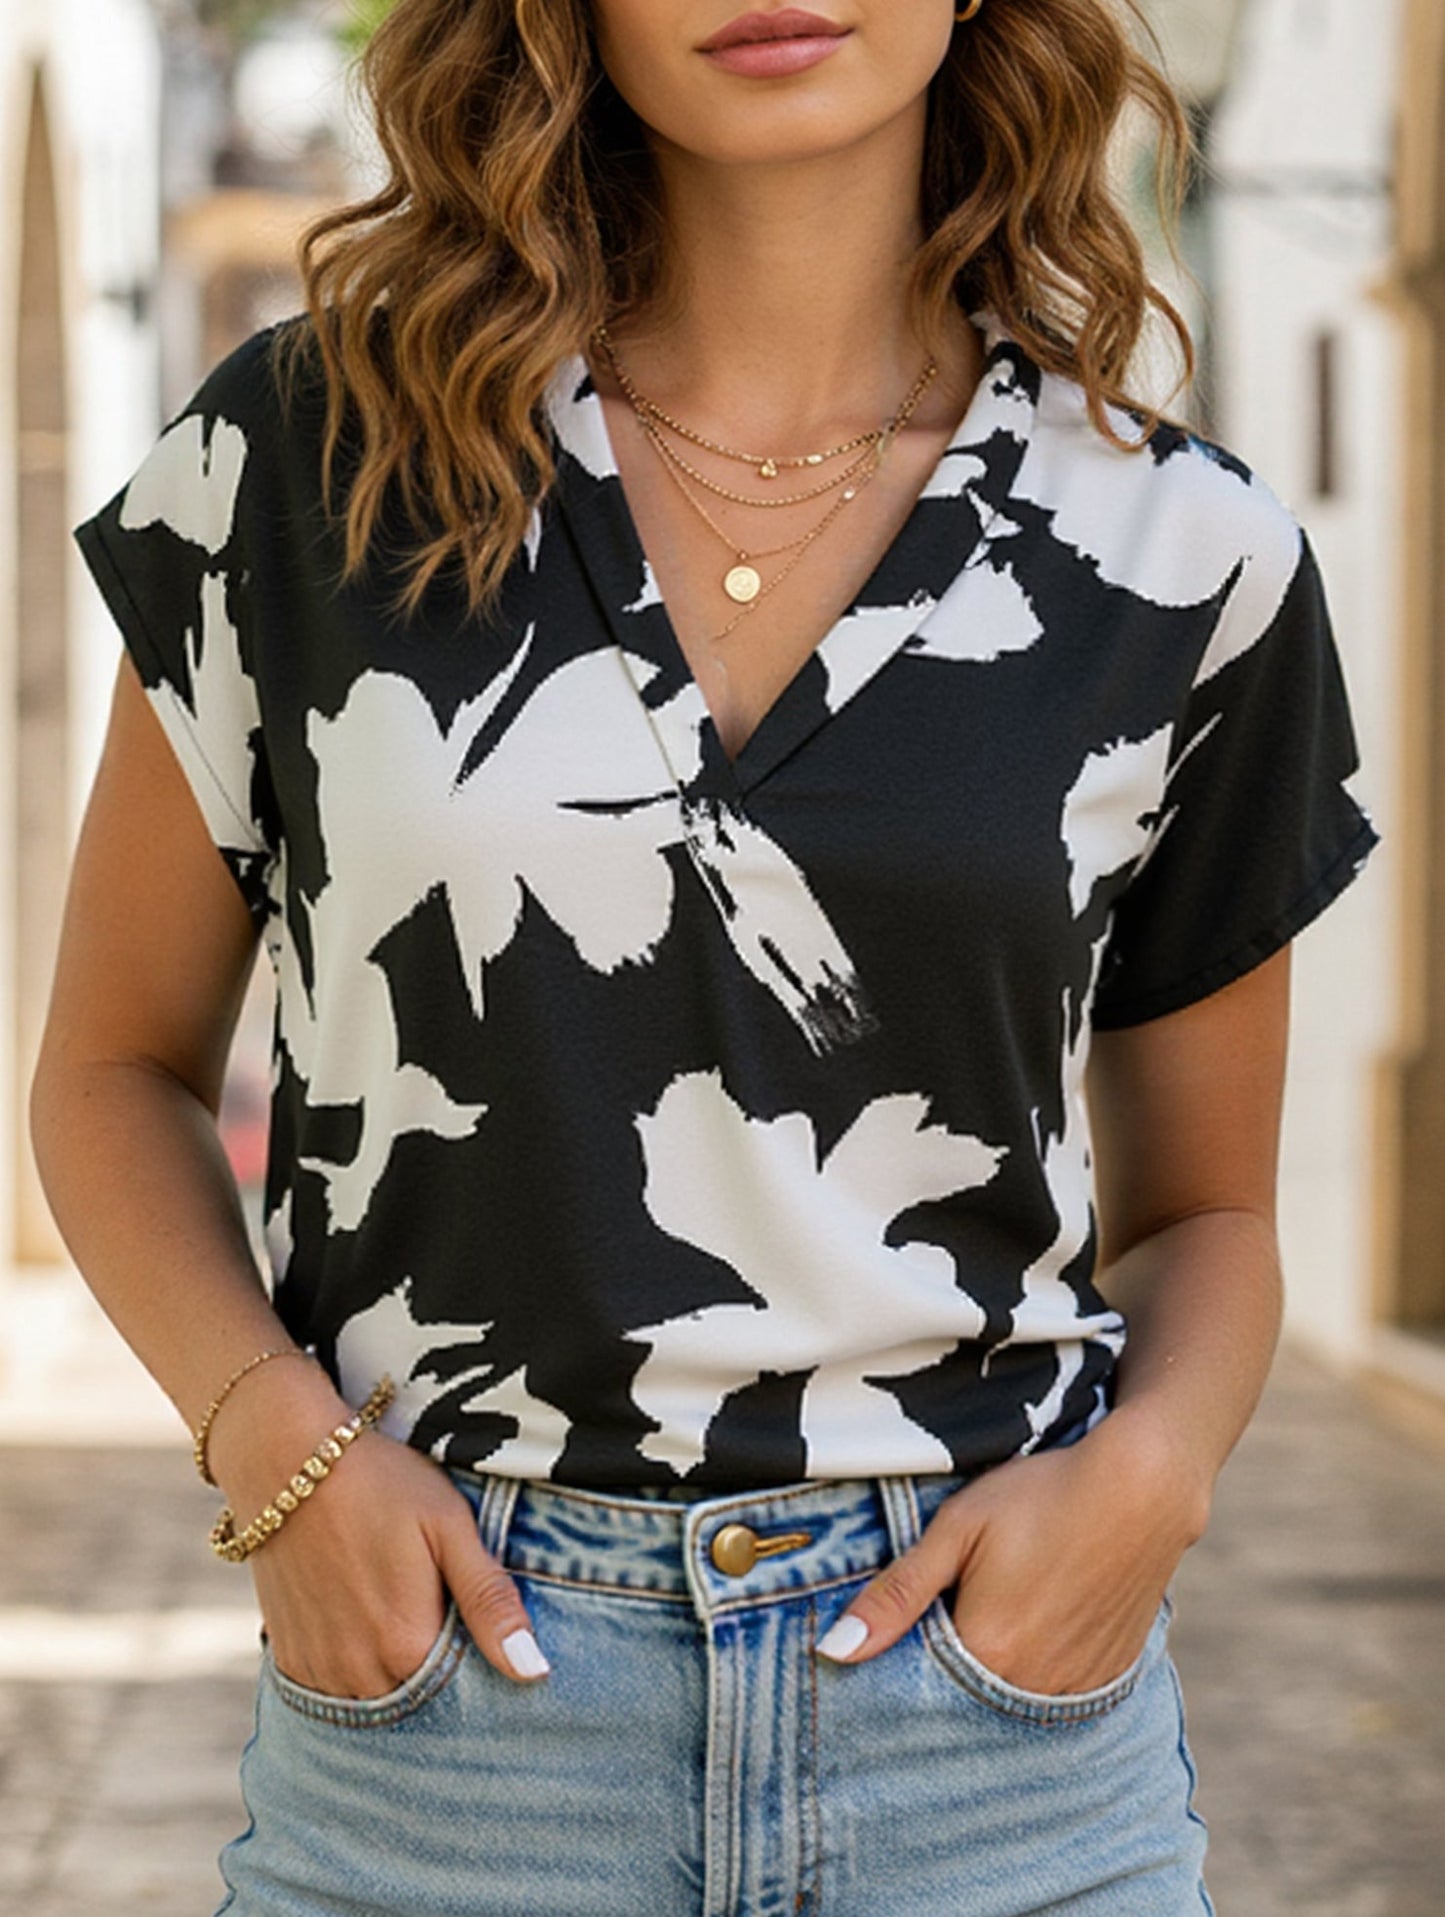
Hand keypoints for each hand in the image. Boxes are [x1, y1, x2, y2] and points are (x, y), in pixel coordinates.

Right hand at [210, 1364, 548, 1693]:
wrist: (285, 1461)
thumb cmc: (378, 1483)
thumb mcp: (448, 1526)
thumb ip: (489, 1601)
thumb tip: (533, 1671)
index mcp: (407, 1646)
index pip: (464, 1694)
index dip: (478, 1660)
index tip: (479, 1622)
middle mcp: (359, 1674)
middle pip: (420, 1699)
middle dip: (439, 1669)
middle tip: (436, 1600)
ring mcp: (319, 1671)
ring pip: (377, 1698)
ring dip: (397, 1671)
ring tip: (398, 1605)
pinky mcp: (289, 1660)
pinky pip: (336, 1689)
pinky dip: (358, 1666)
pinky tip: (364, 1618)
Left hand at [815, 1405, 1211, 1693]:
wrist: (1143, 1487)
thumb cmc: (1041, 1496)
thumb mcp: (957, 1530)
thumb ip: (897, 1594)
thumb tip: (834, 1651)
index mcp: (986, 1653)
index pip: (919, 1683)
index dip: (903, 1653)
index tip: (905, 1619)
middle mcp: (1032, 1687)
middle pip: (965, 1695)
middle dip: (946, 1662)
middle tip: (957, 1598)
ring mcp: (1075, 1687)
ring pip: (1010, 1696)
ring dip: (992, 1667)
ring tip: (1002, 1600)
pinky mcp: (1107, 1676)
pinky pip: (1054, 1692)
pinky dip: (1035, 1666)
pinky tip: (1038, 1615)